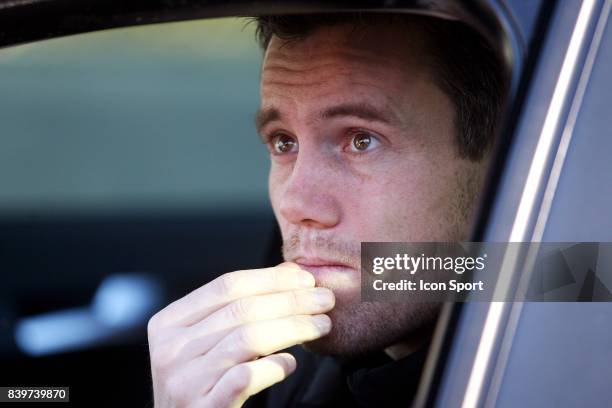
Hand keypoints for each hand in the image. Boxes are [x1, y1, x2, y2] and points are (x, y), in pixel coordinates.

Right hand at [147, 263, 334, 406]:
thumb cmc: (201, 383)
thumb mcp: (207, 342)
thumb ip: (240, 306)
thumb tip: (289, 272)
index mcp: (168, 323)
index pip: (226, 286)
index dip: (271, 278)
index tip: (306, 278)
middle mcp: (170, 349)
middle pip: (242, 310)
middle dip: (292, 300)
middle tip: (324, 299)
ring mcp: (184, 380)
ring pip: (249, 339)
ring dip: (293, 327)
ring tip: (321, 325)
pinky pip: (246, 377)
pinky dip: (274, 366)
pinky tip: (291, 363)